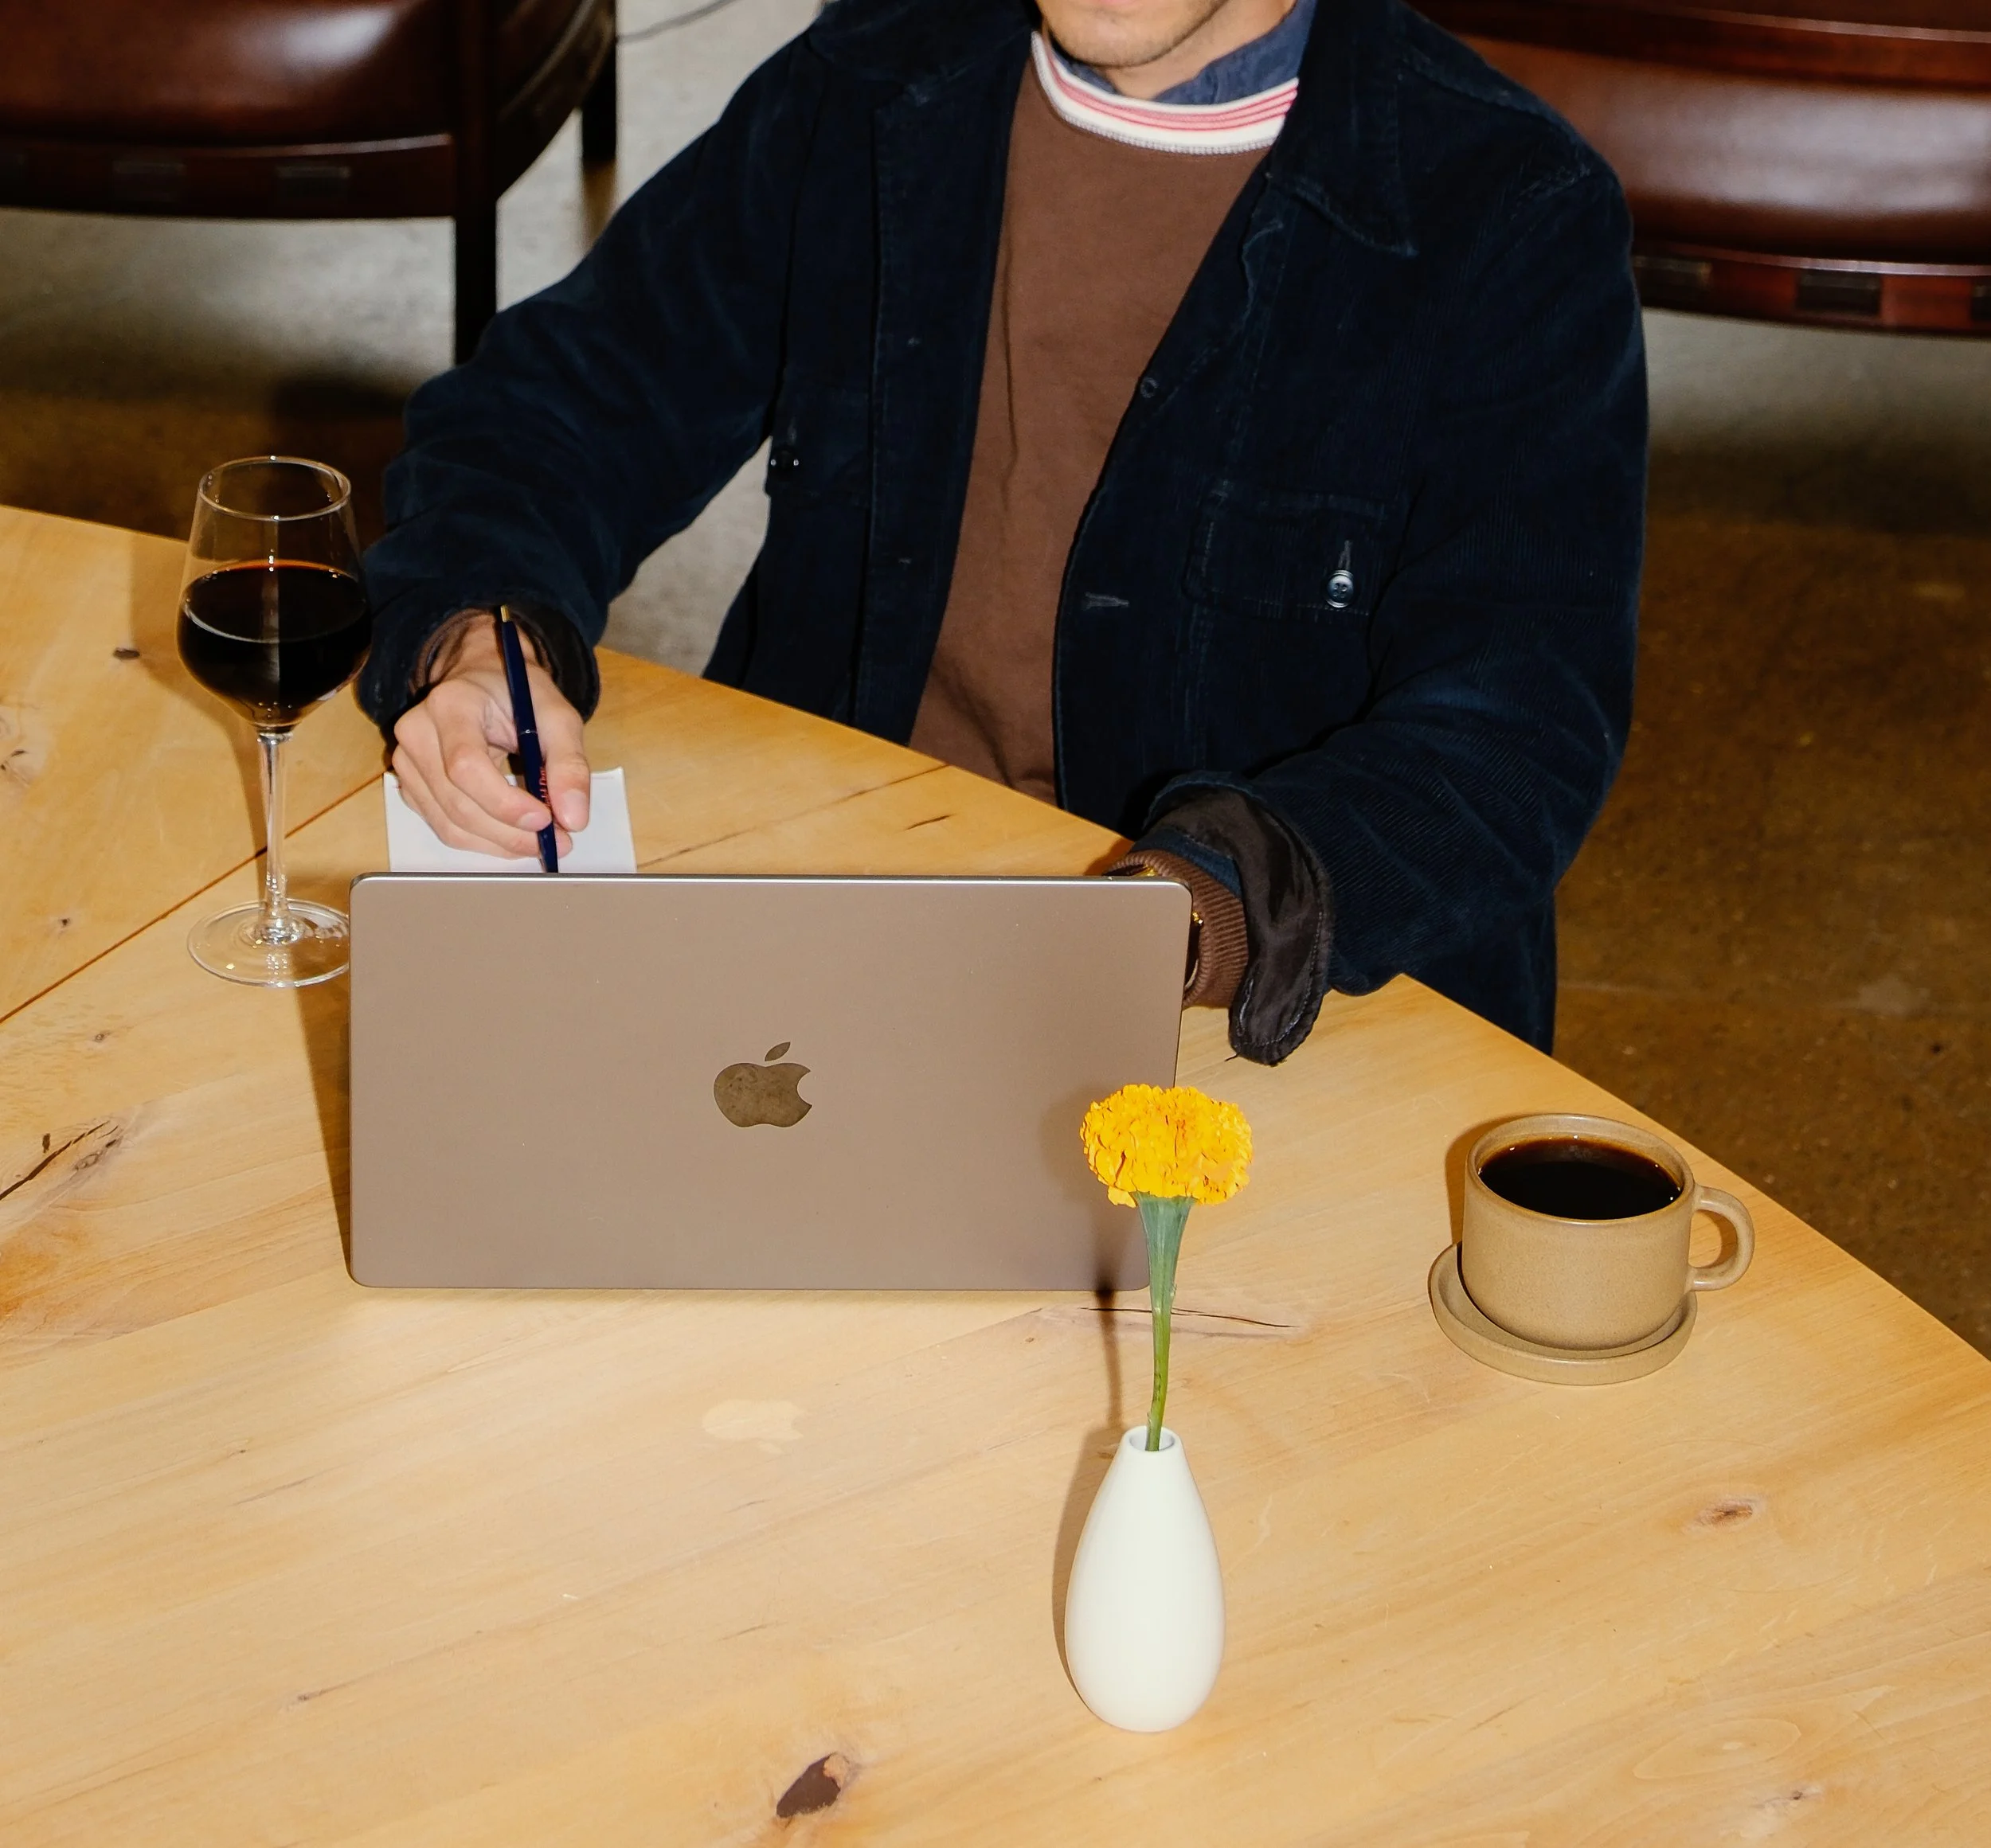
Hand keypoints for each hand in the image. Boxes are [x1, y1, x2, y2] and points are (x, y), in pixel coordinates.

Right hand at [391, 614, 590, 858]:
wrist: (482, 679)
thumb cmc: (518, 695)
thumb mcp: (558, 717)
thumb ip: (570, 764)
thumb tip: (574, 819)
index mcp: (451, 704)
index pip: (466, 766)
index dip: (504, 802)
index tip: (546, 820)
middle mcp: (417, 732)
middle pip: (457, 802)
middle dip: (510, 833)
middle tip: (558, 841)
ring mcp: (407, 761)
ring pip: (449, 824)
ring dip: (500, 843)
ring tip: (541, 841)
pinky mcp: (410, 785)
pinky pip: (444, 827)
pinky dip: (483, 840)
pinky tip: (513, 834)